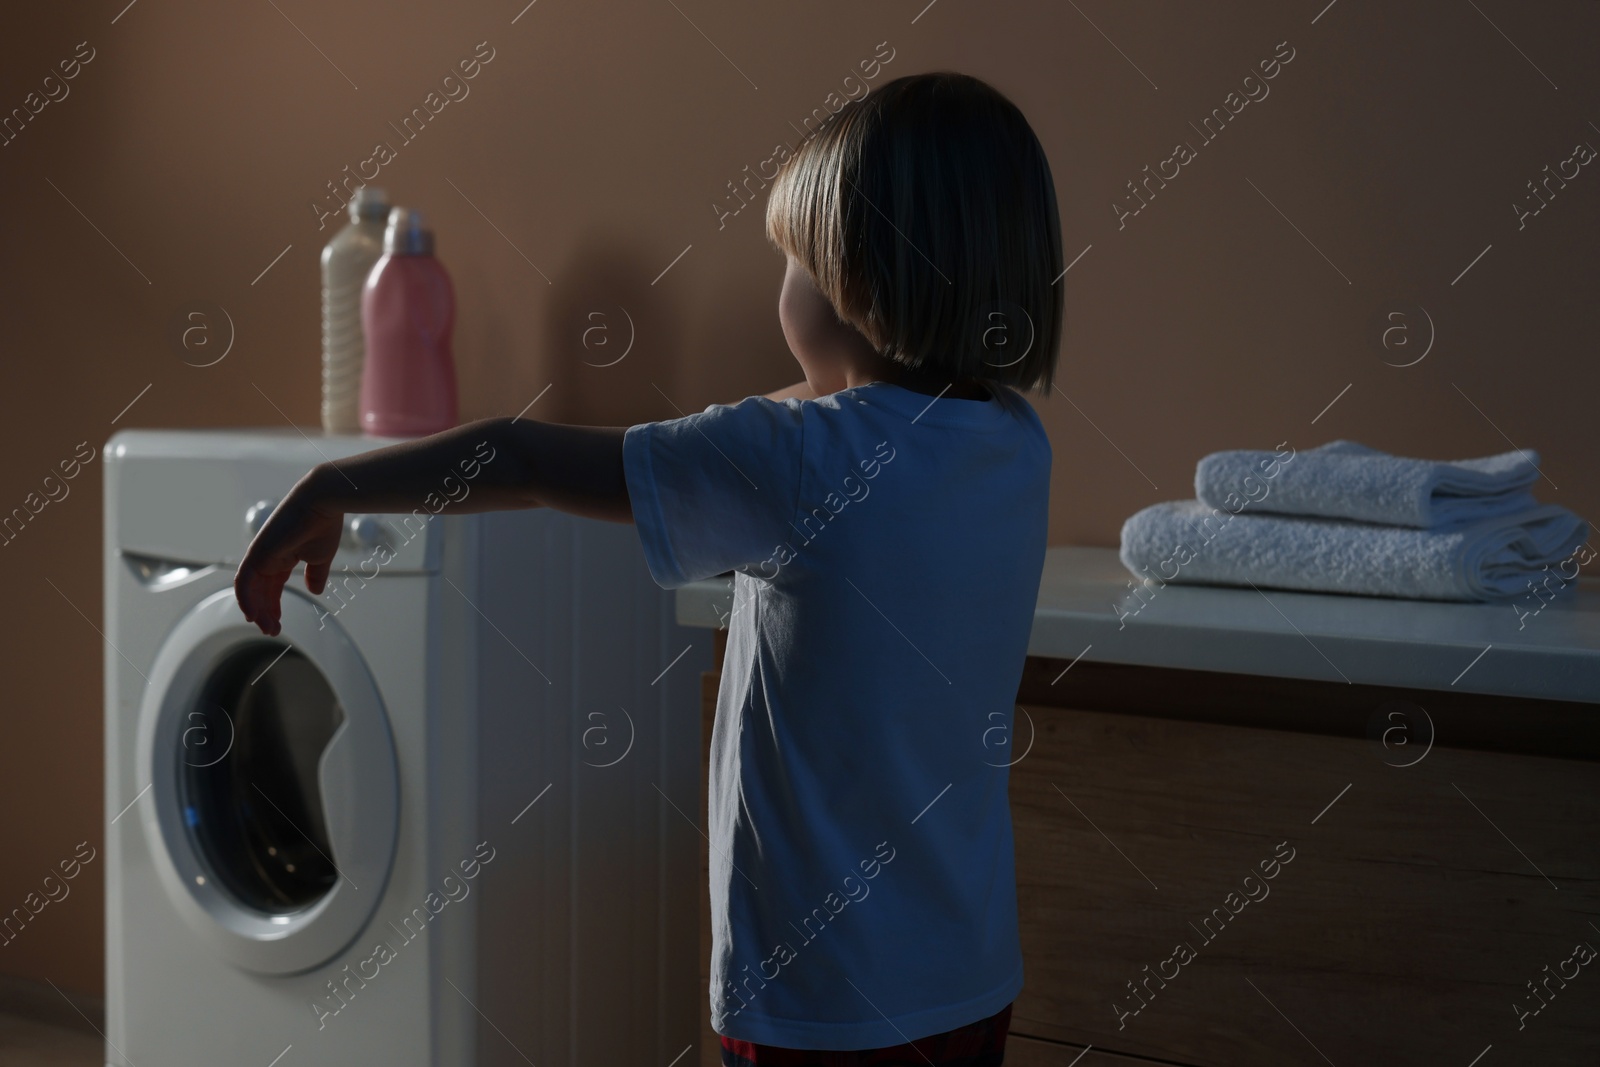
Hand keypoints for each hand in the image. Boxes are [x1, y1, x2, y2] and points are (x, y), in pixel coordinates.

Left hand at [234, 470, 345, 635]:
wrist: (322, 502)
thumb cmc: (323, 524)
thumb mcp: (321, 557)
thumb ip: (315, 574)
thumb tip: (315, 591)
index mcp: (281, 557)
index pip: (272, 586)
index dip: (272, 605)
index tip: (277, 622)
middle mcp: (267, 557)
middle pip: (259, 591)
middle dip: (265, 612)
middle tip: (272, 630)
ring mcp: (259, 554)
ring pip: (250, 590)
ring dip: (256, 610)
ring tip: (267, 627)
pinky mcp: (256, 553)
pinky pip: (244, 582)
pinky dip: (246, 599)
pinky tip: (252, 615)